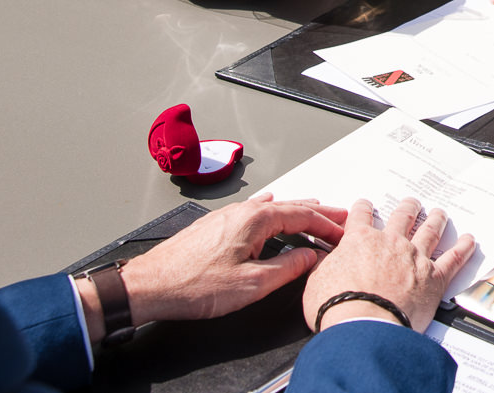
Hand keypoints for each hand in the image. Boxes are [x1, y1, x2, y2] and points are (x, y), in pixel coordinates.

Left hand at [115, 193, 349, 331]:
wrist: (149, 286)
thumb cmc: (192, 286)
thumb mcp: (251, 284)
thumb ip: (287, 268)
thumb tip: (310, 257)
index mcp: (255, 219)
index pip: (303, 215)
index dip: (328, 225)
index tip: (344, 233)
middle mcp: (243, 211)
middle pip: (291, 206)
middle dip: (319, 213)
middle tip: (341, 217)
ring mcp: (228, 216)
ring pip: (273, 208)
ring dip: (298, 211)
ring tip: (316, 212)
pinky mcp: (216, 225)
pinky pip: (255, 211)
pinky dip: (274, 212)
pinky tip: (272, 205)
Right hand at [303, 198, 476, 332]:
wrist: (363, 327)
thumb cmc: (338, 308)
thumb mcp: (316, 282)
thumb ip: (322, 265)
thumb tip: (319, 259)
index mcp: (360, 241)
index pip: (361, 216)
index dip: (363, 209)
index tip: (365, 206)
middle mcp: (390, 244)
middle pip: (402, 217)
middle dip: (407, 208)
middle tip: (411, 203)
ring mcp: (414, 258)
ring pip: (429, 231)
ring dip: (435, 220)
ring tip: (439, 214)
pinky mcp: (433, 279)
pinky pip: (453, 259)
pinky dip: (463, 249)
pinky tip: (469, 241)